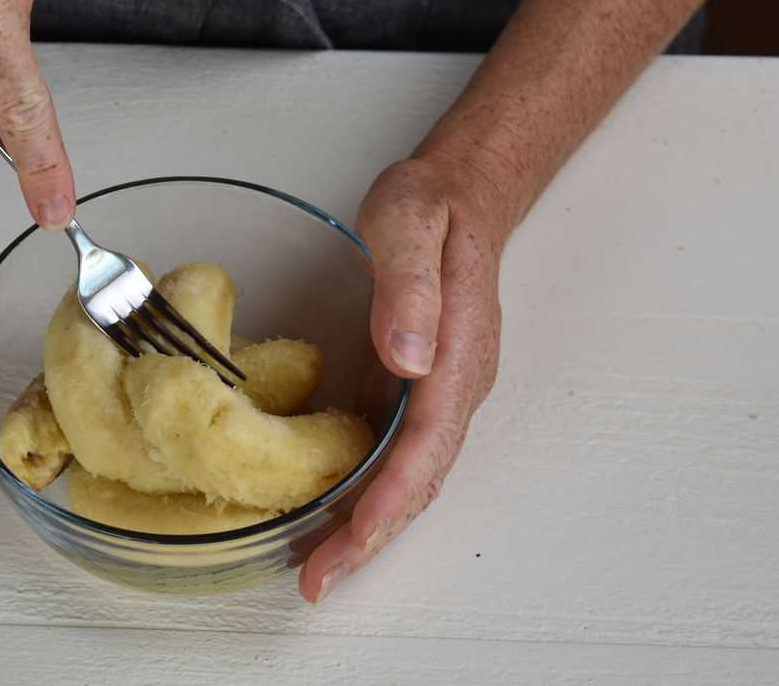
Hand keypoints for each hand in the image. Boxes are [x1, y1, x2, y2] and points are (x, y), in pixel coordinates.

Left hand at [300, 154, 507, 602]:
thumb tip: (410, 359)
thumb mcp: (410, 223)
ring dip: (367, 525)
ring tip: (320, 568)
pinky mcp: (415, 389)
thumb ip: (409, 288)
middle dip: (373, 536)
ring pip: (408, 475)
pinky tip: (329, 512)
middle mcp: (454, 385)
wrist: (459, 196)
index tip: (355, 536)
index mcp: (457, 354)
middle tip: (319, 581)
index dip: (392, 496)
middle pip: (419, 478)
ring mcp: (437, 392)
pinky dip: (366, 491)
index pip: (428, 442)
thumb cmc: (432, 206)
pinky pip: (395, 454)